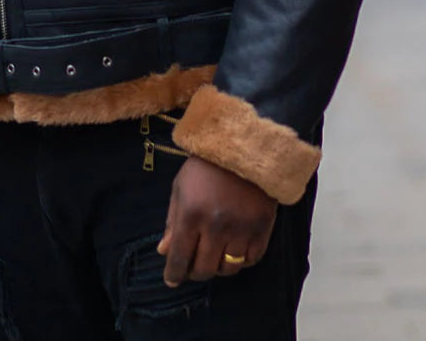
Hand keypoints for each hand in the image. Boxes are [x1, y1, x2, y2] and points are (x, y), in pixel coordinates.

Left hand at [157, 155, 277, 285]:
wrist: (245, 146)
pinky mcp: (261, 229)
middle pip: (203, 269)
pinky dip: (240, 260)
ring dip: (218, 266)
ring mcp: (241, 229)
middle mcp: (215, 226)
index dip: (174, 273)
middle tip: (193, 263)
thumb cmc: (206, 166)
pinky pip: (250, 261)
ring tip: (214, 253)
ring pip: (227, 269)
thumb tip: (164, 251)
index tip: (172, 279)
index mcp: (191, 213)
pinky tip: (234, 248)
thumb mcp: (181, 187)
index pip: (179, 257)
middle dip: (194, 271)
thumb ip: (172, 221)